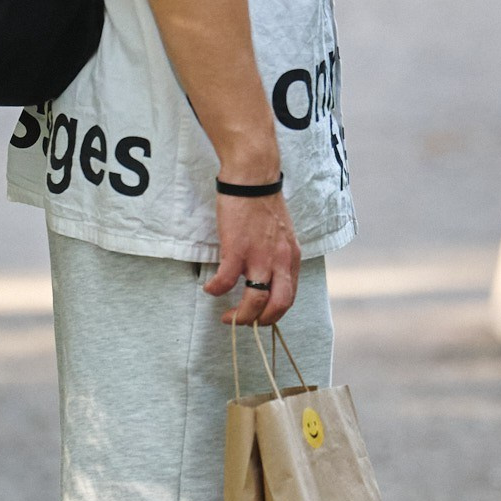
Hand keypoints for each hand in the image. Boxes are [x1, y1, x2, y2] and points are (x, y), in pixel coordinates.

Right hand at [203, 188, 300, 325]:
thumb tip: (267, 274)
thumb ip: (278, 256)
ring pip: (255, 300)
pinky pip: (226, 281)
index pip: (289, 297)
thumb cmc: (263, 203)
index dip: (273, 313)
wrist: (253, 178)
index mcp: (291, 258)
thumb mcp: (282, 234)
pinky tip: (209, 288)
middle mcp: (281, 261)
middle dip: (260, 321)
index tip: (259, 315)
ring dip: (240, 315)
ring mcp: (260, 256)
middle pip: (278, 306)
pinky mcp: (238, 249)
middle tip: (244, 322)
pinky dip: (216, 290)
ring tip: (226, 316)